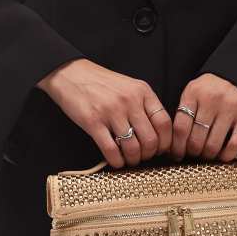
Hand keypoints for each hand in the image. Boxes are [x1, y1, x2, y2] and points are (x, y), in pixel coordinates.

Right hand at [37, 59, 171, 167]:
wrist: (70, 73)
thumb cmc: (102, 84)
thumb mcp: (130, 87)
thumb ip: (145, 106)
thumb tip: (159, 134)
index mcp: (142, 92)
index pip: (164, 123)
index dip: (165, 142)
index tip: (161, 149)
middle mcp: (129, 101)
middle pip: (151, 139)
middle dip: (149, 154)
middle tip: (143, 157)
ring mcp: (111, 111)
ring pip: (132, 148)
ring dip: (133, 160)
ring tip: (129, 160)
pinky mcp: (93, 122)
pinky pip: (111, 150)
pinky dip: (116, 161)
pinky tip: (116, 161)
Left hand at [171, 73, 236, 161]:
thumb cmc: (211, 92)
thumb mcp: (193, 94)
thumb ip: (183, 114)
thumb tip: (174, 146)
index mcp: (194, 92)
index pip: (181, 127)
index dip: (177, 146)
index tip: (177, 154)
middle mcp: (213, 98)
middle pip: (196, 139)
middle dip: (193, 152)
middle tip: (193, 153)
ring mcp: (232, 107)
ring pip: (213, 145)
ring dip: (208, 155)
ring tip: (207, 153)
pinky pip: (235, 144)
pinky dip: (226, 155)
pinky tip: (222, 156)